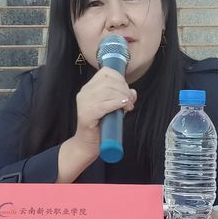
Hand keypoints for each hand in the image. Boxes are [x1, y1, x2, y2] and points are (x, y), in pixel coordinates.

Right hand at [57, 67, 136, 182]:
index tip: (126, 91)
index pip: (106, 73)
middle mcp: (84, 93)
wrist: (87, 145)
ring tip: (128, 106)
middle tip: (130, 101)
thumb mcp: (113, 108)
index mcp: (88, 88)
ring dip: (123, 97)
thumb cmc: (100, 127)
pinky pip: (105, 104)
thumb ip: (122, 97)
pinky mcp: (87, 114)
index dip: (120, 79)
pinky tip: (124, 106)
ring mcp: (84, 103)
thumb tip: (132, 92)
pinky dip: (118, 103)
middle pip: (109, 82)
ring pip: (108, 91)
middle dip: (124, 89)